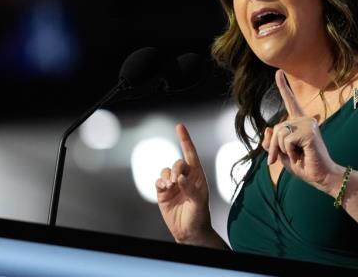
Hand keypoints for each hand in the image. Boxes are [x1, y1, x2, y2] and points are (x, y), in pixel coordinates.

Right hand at [156, 123, 211, 244]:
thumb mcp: (199, 202)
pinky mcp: (163, 193)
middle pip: (177, 162)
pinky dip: (159, 182)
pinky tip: (164, 189)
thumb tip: (180, 177)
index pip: (190, 153)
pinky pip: (158, 181)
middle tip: (177, 181)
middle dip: (176, 168)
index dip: (185, 139)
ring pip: (166, 171)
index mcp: (197, 175)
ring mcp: (173, 185)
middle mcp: (185, 177)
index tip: (179, 126)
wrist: (189, 231)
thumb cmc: (199, 215)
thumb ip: (190, 188)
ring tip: (170, 187)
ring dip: (167, 176)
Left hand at [263, 70, 343, 192]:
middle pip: (276, 128)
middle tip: (283, 158)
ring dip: (282, 150)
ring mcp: (308, 124)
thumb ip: (272, 143)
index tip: (278, 72)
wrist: (320, 176)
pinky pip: (287, 140)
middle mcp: (304, 119)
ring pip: (280, 134)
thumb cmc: (303, 165)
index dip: (283, 87)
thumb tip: (266, 129)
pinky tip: (302, 154)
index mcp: (299, 122)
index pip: (290, 102)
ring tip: (297, 155)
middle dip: (274, 147)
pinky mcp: (309, 131)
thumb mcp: (282, 154)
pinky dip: (289, 151)